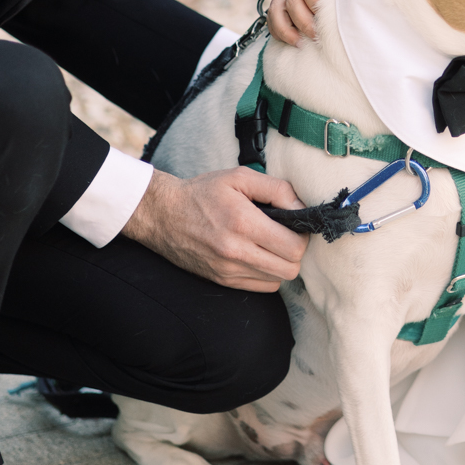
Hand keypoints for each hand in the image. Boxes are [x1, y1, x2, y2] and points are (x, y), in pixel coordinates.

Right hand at [123, 167, 308, 290]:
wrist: (163, 214)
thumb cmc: (202, 193)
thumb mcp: (239, 177)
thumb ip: (277, 189)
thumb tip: (302, 208)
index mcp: (243, 223)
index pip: (294, 246)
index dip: (302, 234)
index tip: (294, 223)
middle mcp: (236, 252)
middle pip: (290, 268)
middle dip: (295, 251)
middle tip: (285, 234)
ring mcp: (228, 270)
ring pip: (278, 280)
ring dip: (281, 263)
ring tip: (270, 244)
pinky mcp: (222, 280)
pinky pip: (261, 287)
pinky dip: (267, 273)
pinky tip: (258, 254)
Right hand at [267, 0, 359, 44]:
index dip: (315, 2)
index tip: (327, 17)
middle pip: (293, 0)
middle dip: (304, 21)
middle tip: (320, 37)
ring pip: (277, 9)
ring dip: (287, 28)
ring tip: (302, 43)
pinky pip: (273, 13)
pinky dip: (277, 29)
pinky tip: (292, 41)